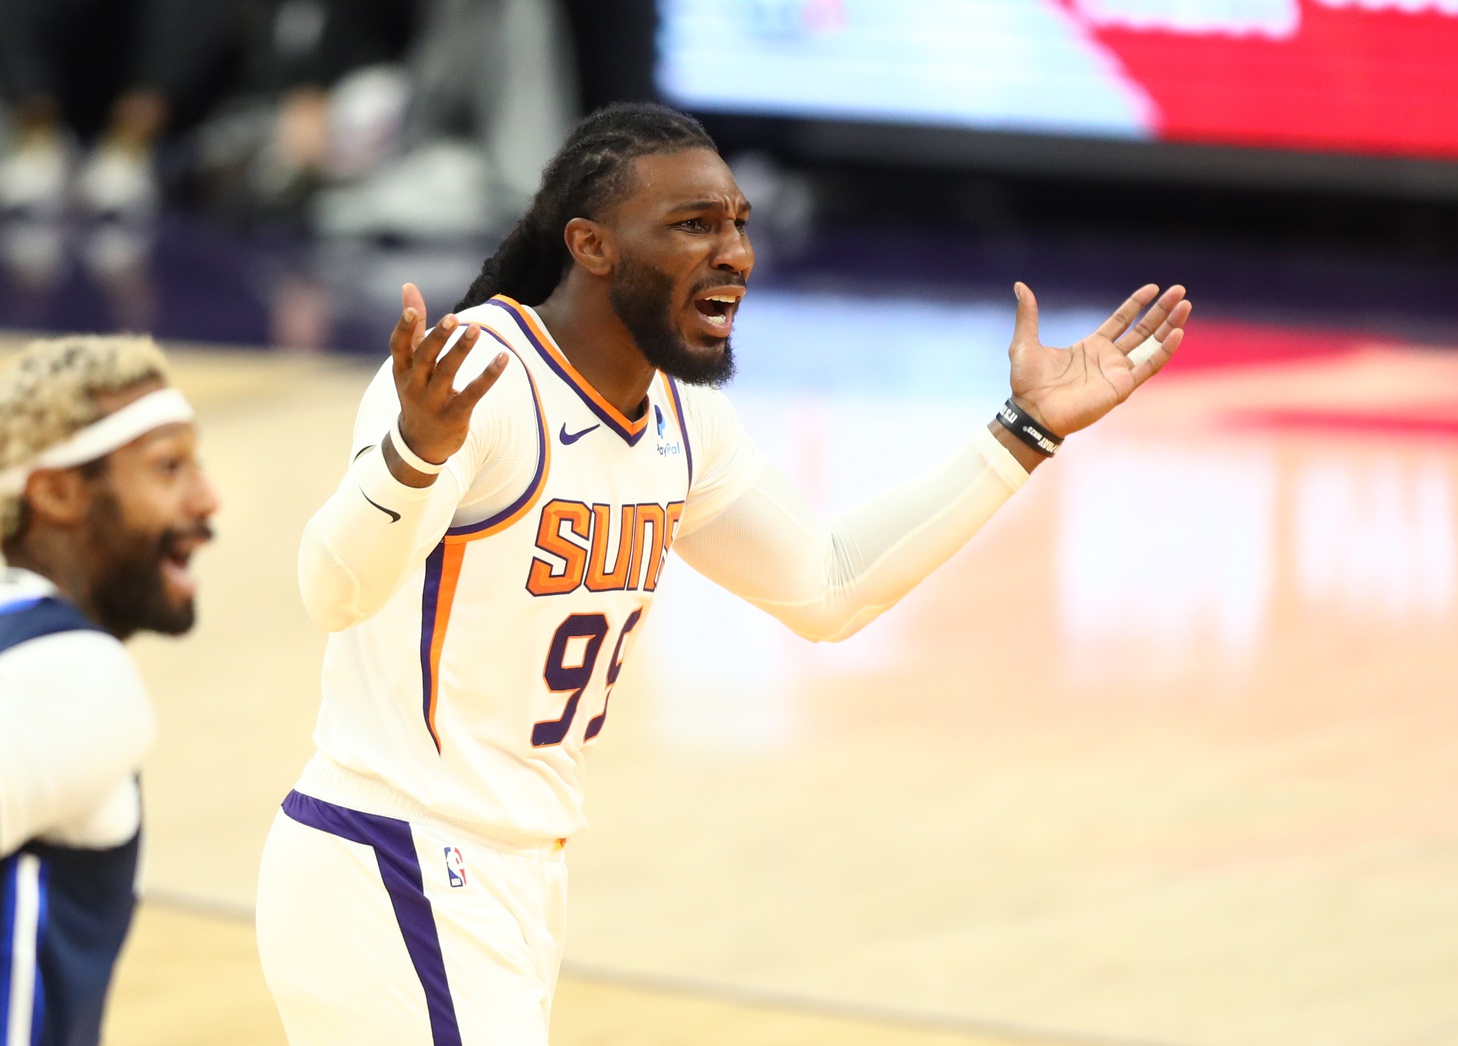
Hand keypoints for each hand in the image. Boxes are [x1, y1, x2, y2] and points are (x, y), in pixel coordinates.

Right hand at [387, 283, 507, 482]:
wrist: (420, 444)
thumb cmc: (417, 392)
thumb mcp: (409, 363)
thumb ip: (413, 326)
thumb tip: (409, 286)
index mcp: (402, 370)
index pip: (398, 346)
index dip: (404, 328)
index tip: (413, 309)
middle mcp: (414, 385)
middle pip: (424, 358)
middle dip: (437, 338)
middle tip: (452, 317)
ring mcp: (433, 402)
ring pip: (447, 373)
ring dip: (461, 350)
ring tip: (476, 329)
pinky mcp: (455, 415)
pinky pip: (473, 393)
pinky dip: (488, 375)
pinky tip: (503, 358)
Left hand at [1006, 282, 1190, 436]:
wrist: (1031, 412)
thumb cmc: (1027, 383)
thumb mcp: (1024, 342)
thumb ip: (1028, 315)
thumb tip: (1020, 286)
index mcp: (1092, 346)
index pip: (1122, 320)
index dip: (1138, 304)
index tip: (1153, 288)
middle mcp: (1109, 358)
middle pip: (1143, 330)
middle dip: (1162, 311)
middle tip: (1180, 291)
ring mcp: (1117, 373)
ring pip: (1151, 345)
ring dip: (1169, 326)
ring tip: (1185, 305)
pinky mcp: (1121, 387)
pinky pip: (1149, 367)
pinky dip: (1164, 351)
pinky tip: (1177, 333)